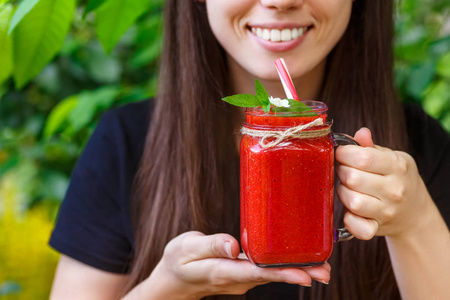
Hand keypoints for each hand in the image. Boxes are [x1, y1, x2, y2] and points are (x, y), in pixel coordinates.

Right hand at [147, 231, 330, 298]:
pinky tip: (298, 260)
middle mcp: (236, 279)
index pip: (256, 273)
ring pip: (271, 275)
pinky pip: (266, 271)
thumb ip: (210, 245)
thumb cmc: (179, 261)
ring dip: (296, 271)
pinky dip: (284, 266)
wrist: (174, 281)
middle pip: (271, 276)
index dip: (282, 274)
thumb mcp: (186, 248)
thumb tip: (234, 245)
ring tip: (322, 267)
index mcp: (222, 272)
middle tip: (325, 272)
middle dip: (299, 274)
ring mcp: (240, 280)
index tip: (305, 276)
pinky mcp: (243, 275)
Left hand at [335, 128, 431, 239]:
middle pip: (353, 178)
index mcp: (397, 166)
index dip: (344, 154)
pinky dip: (349, 220)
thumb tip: (360, 133)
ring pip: (352, 201)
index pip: (363, 157)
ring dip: (342, 192)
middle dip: (341, 172)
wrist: (414, 212)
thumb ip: (371, 147)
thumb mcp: (390, 158)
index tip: (341, 154)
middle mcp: (394, 189)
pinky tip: (349, 211)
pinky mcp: (377, 227)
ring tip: (347, 187)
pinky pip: (358, 227)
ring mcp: (387, 211)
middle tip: (344, 171)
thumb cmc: (396, 179)